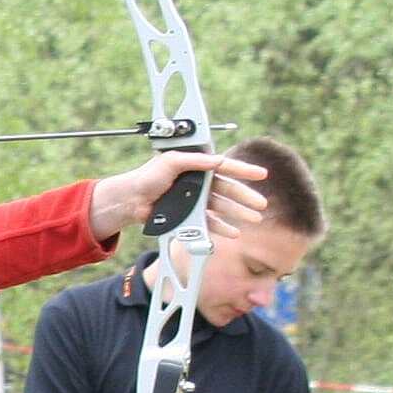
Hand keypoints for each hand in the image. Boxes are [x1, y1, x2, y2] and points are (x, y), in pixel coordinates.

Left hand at [86, 149, 268, 244]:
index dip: (244, 170)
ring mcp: (195, 198)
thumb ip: (194, 160)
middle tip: (261, 204)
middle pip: (228, 189)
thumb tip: (217, 160)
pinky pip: (209, 221)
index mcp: (196, 165)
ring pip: (222, 206)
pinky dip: (221, 227)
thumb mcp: (170, 162)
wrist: (130, 200)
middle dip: (246, 196)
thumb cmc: (146, 177)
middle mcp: (199, 181)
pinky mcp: (189, 214)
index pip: (225, 166)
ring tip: (254, 219)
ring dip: (238, 213)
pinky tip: (233, 232)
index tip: (261, 174)